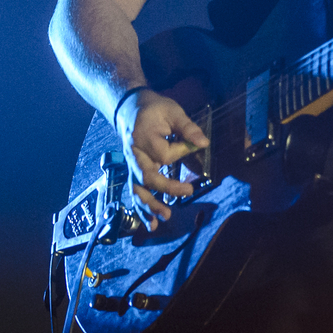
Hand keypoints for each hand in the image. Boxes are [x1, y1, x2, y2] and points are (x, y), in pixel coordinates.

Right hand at [115, 88, 208, 226]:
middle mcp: (134, 154)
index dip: (181, 151)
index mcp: (143, 137)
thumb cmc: (154, 109)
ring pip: (137, 189)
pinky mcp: (133, 171)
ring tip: (165, 218)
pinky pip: (135, 191)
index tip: (195, 144)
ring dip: (150, 206)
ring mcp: (131, 165)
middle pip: (147, 177)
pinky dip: (141, 209)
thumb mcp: (172, 111)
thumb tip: (204, 142)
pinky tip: (150, 224)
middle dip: (166, 189)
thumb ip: (187, 127)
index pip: (164, 154)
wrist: (128, 108)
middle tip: (189, 192)